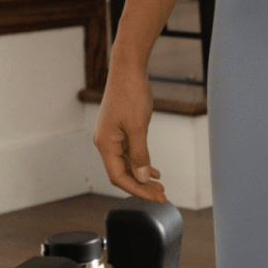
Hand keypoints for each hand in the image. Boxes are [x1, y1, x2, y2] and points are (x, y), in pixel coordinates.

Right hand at [92, 60, 166, 203]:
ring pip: (128, 164)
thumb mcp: (138, 126)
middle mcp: (106, 143)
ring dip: (143, 176)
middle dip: (142, 186)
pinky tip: (154, 171)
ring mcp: (113, 137)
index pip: (118, 176)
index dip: (136, 189)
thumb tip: (141, 178)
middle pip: (122, 173)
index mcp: (105, 143)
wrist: (128, 70)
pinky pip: (130, 153)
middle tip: (162, 196)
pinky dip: (142, 163)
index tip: (154, 197)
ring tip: (160, 187)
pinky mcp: (120, 131)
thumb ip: (140, 154)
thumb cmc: (131, 94)